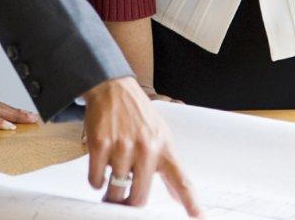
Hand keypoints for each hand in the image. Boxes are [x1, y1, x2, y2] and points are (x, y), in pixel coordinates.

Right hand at [82, 76, 201, 216]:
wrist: (112, 88)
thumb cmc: (137, 115)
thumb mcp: (160, 135)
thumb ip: (168, 168)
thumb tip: (180, 199)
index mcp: (164, 147)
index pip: (181, 180)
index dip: (191, 202)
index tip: (199, 217)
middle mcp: (146, 148)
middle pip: (139, 198)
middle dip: (129, 202)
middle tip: (124, 199)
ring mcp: (122, 147)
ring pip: (115, 192)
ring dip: (111, 190)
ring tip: (113, 170)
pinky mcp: (100, 145)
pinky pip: (96, 181)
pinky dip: (97, 179)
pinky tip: (102, 163)